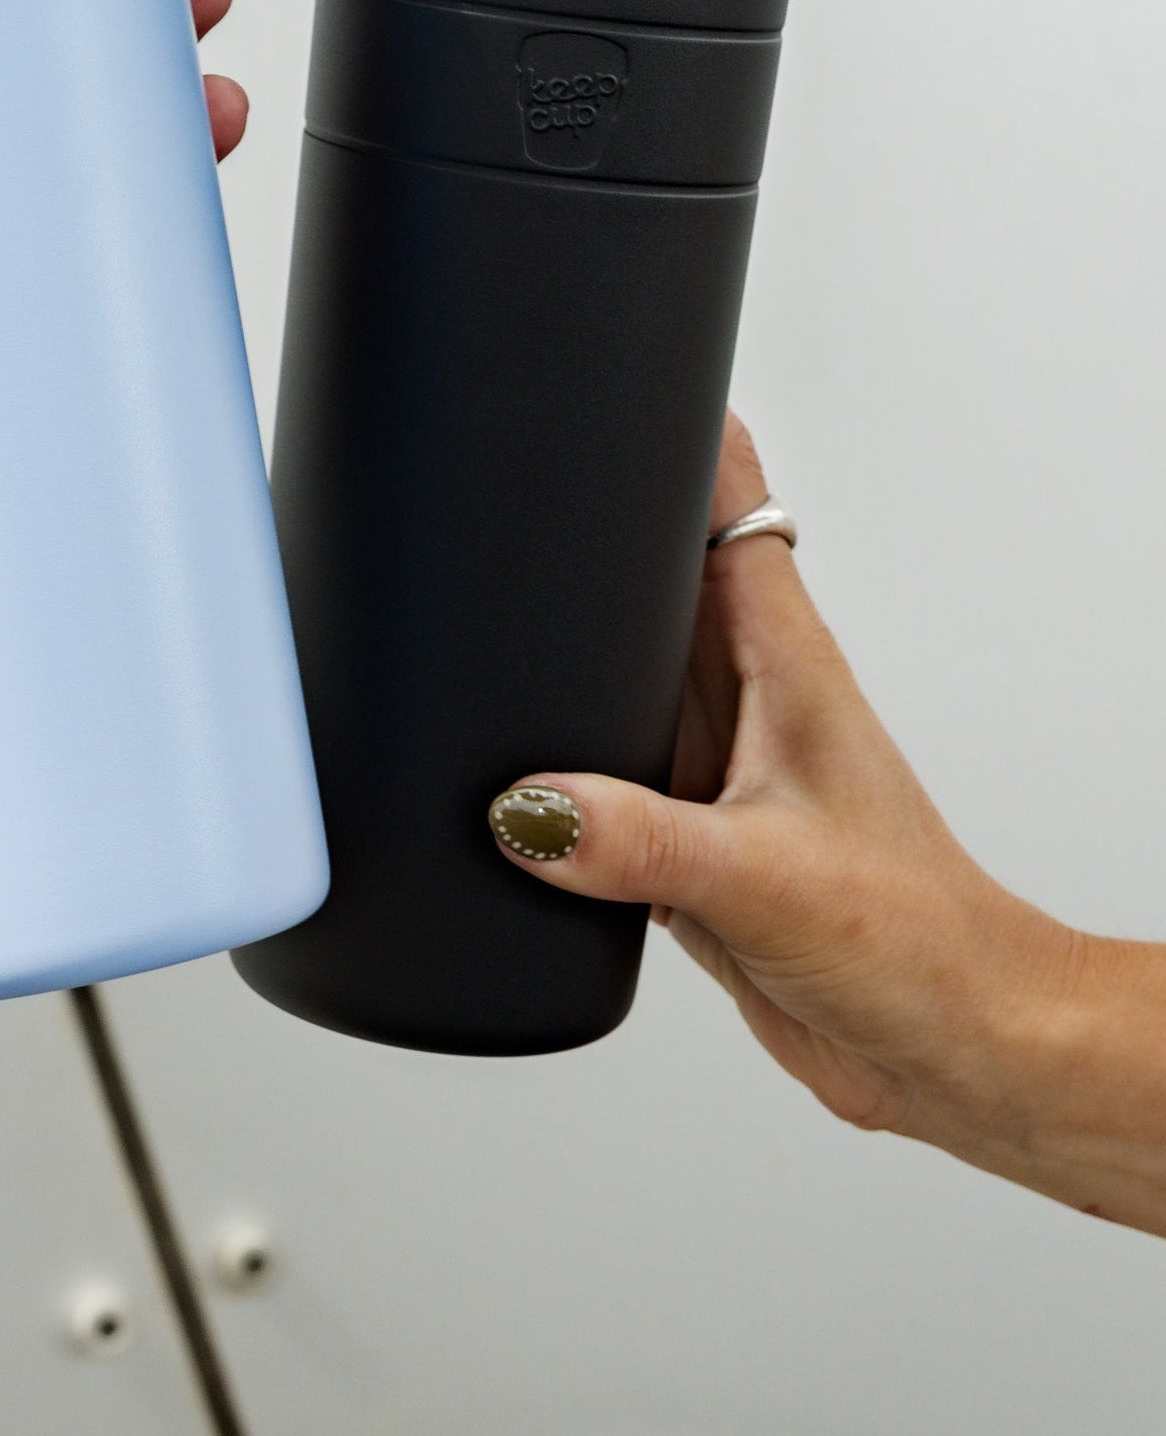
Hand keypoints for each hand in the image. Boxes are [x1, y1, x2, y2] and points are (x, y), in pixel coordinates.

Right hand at [494, 415, 1165, 1228]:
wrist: (953, 1047)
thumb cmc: (918, 941)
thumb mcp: (762, 880)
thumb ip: (639, 841)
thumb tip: (525, 807)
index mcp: (784, 664)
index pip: (730, 507)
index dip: (676, 436)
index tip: (606, 387)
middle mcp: (745, 701)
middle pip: (649, 578)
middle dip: (582, 536)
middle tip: (498, 496)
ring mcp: (712, 769)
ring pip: (615, 676)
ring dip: (561, 660)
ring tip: (481, 633)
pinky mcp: (684, 842)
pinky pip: (598, 778)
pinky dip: (551, 775)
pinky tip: (506, 790)